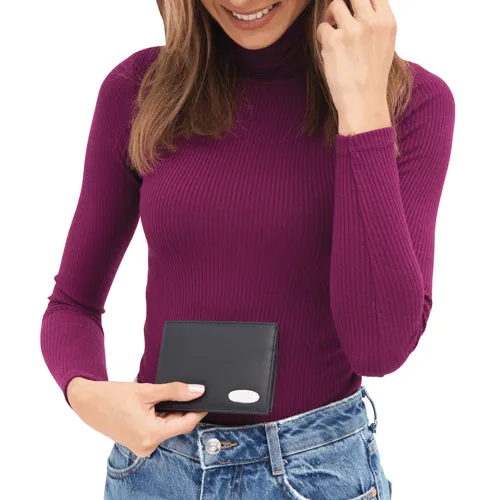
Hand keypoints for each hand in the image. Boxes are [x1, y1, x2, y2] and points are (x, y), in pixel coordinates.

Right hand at [67, 377, 207, 456]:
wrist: (88, 402)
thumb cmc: (113, 396)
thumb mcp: (148, 390)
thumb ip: (176, 392)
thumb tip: (198, 391)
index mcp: (151, 435)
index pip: (186, 424)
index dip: (198, 410)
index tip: (206, 398)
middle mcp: (147, 446)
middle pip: (177, 426)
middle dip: (182, 408)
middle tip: (183, 391)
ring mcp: (142, 447)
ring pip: (167, 427)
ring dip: (169, 412)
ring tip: (159, 397)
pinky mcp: (138, 443)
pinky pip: (157, 429)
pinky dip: (160, 417)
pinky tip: (153, 405)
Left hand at [316, 0, 396, 116]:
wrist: (363, 101)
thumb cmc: (372, 77)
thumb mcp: (385, 45)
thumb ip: (376, 23)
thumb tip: (360, 8)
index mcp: (387, 22)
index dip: (361, 0)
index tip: (354, 7)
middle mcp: (371, 21)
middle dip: (345, 5)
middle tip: (340, 17)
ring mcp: (351, 29)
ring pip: (335, 5)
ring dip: (331, 16)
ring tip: (333, 31)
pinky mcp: (334, 40)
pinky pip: (322, 27)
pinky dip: (322, 36)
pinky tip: (329, 50)